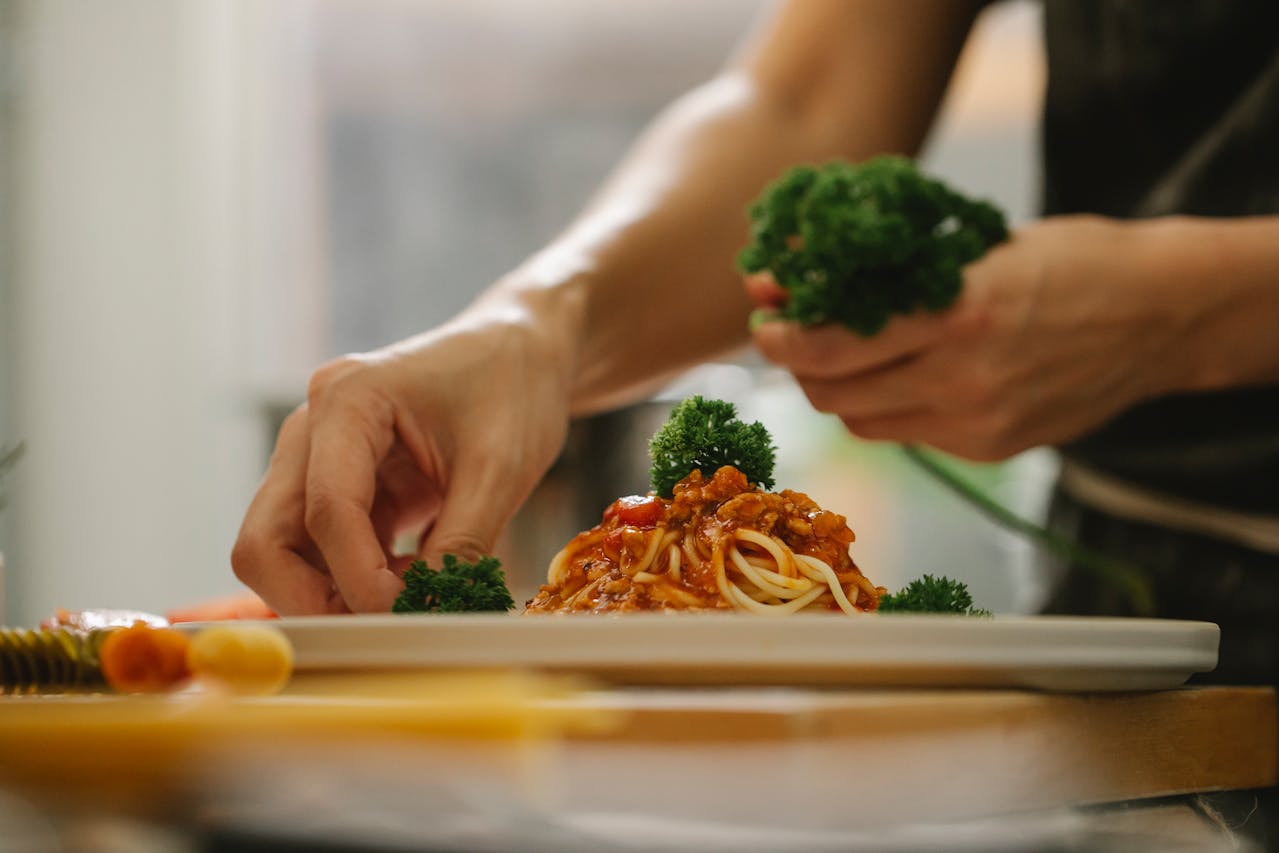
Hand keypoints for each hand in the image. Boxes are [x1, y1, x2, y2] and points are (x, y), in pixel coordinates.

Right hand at [231, 315, 571, 613]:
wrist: (522, 352)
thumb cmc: (514, 387)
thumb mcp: (501, 468)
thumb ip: (461, 544)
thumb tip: (430, 615)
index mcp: (347, 400)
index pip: (325, 511)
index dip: (358, 579)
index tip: (406, 616)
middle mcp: (313, 426)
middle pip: (265, 539)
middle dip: (312, 598)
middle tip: (384, 625)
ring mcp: (316, 456)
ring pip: (282, 551)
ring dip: (334, 592)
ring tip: (414, 599)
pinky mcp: (338, 484)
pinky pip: (320, 550)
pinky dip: (356, 579)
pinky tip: (414, 584)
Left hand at [748, 215, 1196, 460]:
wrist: (1163, 315)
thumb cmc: (1072, 260)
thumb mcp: (979, 244)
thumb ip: (890, 267)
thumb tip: (800, 272)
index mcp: (958, 312)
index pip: (832, 345)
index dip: (783, 338)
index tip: (766, 320)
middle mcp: (963, 377)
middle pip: (833, 394)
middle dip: (800, 365)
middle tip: (794, 335)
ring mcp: (977, 422)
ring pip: (861, 423)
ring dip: (837, 390)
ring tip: (841, 356)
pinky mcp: (989, 447)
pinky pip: (906, 435)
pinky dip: (886, 407)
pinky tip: (900, 375)